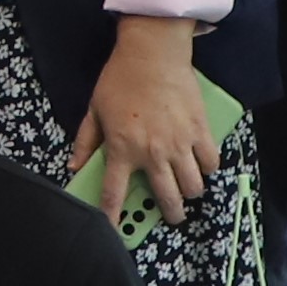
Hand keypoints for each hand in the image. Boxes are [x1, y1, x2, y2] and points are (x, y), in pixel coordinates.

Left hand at [78, 30, 220, 222]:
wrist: (152, 54)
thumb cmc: (120, 79)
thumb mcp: (94, 111)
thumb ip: (85, 142)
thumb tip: (75, 167)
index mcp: (122, 149)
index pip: (114, 193)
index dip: (112, 217)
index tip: (112, 231)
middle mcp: (152, 152)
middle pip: (167, 198)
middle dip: (170, 213)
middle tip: (171, 214)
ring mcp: (179, 143)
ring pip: (193, 186)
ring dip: (190, 192)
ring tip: (187, 189)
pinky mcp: (200, 131)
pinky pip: (211, 162)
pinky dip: (208, 168)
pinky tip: (201, 164)